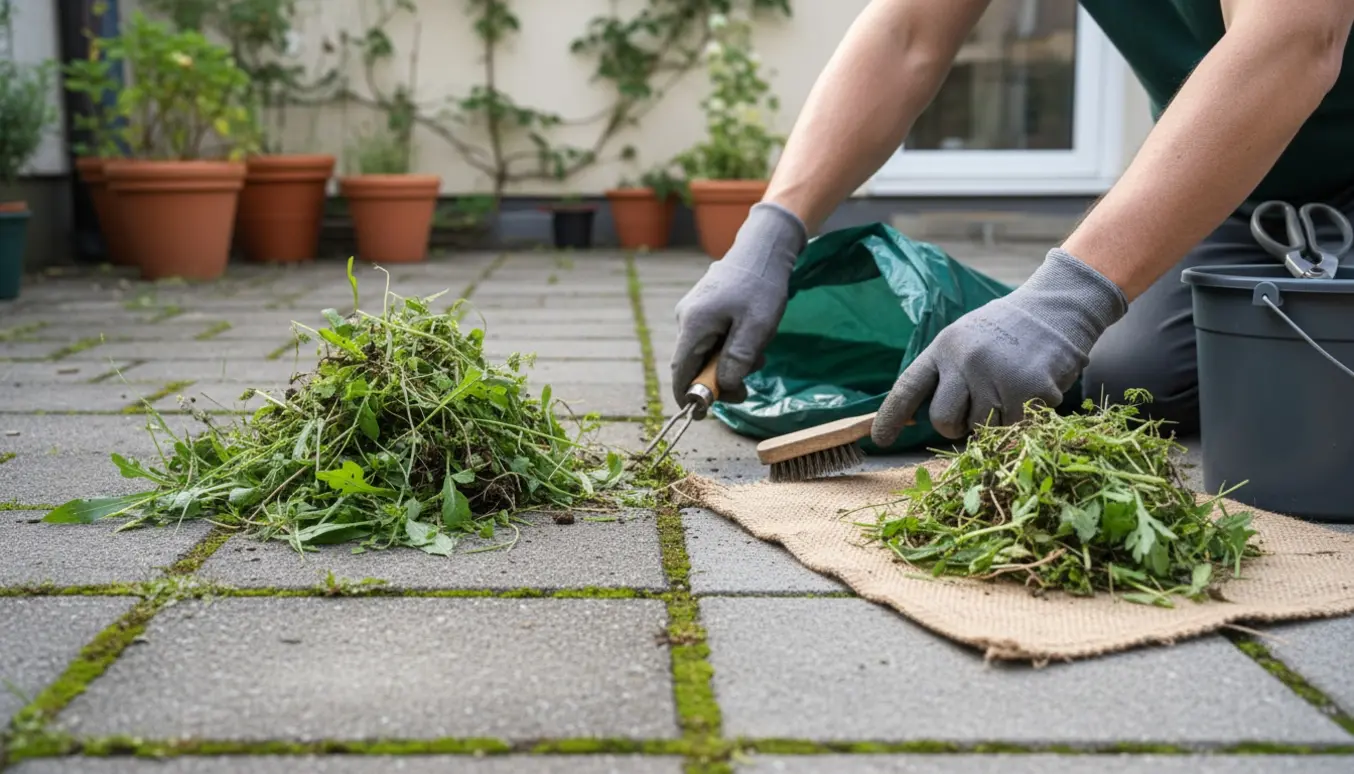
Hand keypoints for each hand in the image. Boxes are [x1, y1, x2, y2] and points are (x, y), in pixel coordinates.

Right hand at [671, 202, 807, 404]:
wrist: (764, 249)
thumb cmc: (761, 287)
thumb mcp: (756, 329)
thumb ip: (736, 360)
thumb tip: (723, 386)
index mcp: (693, 324)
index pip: (680, 371)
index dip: (688, 397)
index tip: (700, 415)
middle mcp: (686, 319)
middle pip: (695, 364)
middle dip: (722, 378)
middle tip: (750, 381)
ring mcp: (694, 312)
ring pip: (708, 351)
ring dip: (732, 360)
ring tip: (760, 349)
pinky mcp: (705, 308)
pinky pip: (714, 338)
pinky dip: (732, 345)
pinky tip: (753, 335)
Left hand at [871, 248, 1128, 443]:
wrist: (1058, 307)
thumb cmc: (1009, 330)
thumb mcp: (965, 339)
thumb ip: (943, 372)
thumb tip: (913, 417)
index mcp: (944, 347)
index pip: (908, 387)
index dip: (889, 417)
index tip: (879, 440)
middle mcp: (965, 362)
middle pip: (943, 421)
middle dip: (955, 426)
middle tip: (975, 411)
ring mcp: (996, 377)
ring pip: (982, 429)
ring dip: (995, 420)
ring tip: (1010, 389)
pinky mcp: (1028, 391)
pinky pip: (1015, 428)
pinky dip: (1022, 419)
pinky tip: (1031, 391)